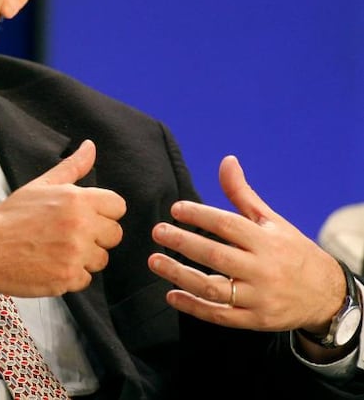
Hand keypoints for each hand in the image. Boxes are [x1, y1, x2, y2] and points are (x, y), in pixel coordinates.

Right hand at [0, 140, 125, 318]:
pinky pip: (85, 280)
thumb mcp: (40, 186)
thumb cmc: (11, 216)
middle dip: (95, 237)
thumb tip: (90, 146)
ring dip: (83, 259)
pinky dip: (70, 277)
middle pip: (114, 235)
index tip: (83, 217)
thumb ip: (72, 167)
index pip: (118, 206)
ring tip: (55, 251)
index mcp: (76, 199)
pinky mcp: (67, 278)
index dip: (102, 213)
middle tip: (66, 236)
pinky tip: (50, 266)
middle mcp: (80, 225)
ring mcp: (74, 254)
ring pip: (101, 259)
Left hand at [148, 155, 344, 334]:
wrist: (327, 295)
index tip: (176, 209)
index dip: (200, 215)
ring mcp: (260, 297)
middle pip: (216, 255)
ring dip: (179, 275)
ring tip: (154, 261)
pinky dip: (193, 306)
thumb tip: (226, 161)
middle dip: (183, 243)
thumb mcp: (272, 222)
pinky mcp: (256, 320)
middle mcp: (264, 269)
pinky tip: (171, 294)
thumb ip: (243, 195)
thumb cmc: (292, 251)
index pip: (228, 225)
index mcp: (267, 241)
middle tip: (158, 232)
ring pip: (213, 288)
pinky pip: (220, 315)